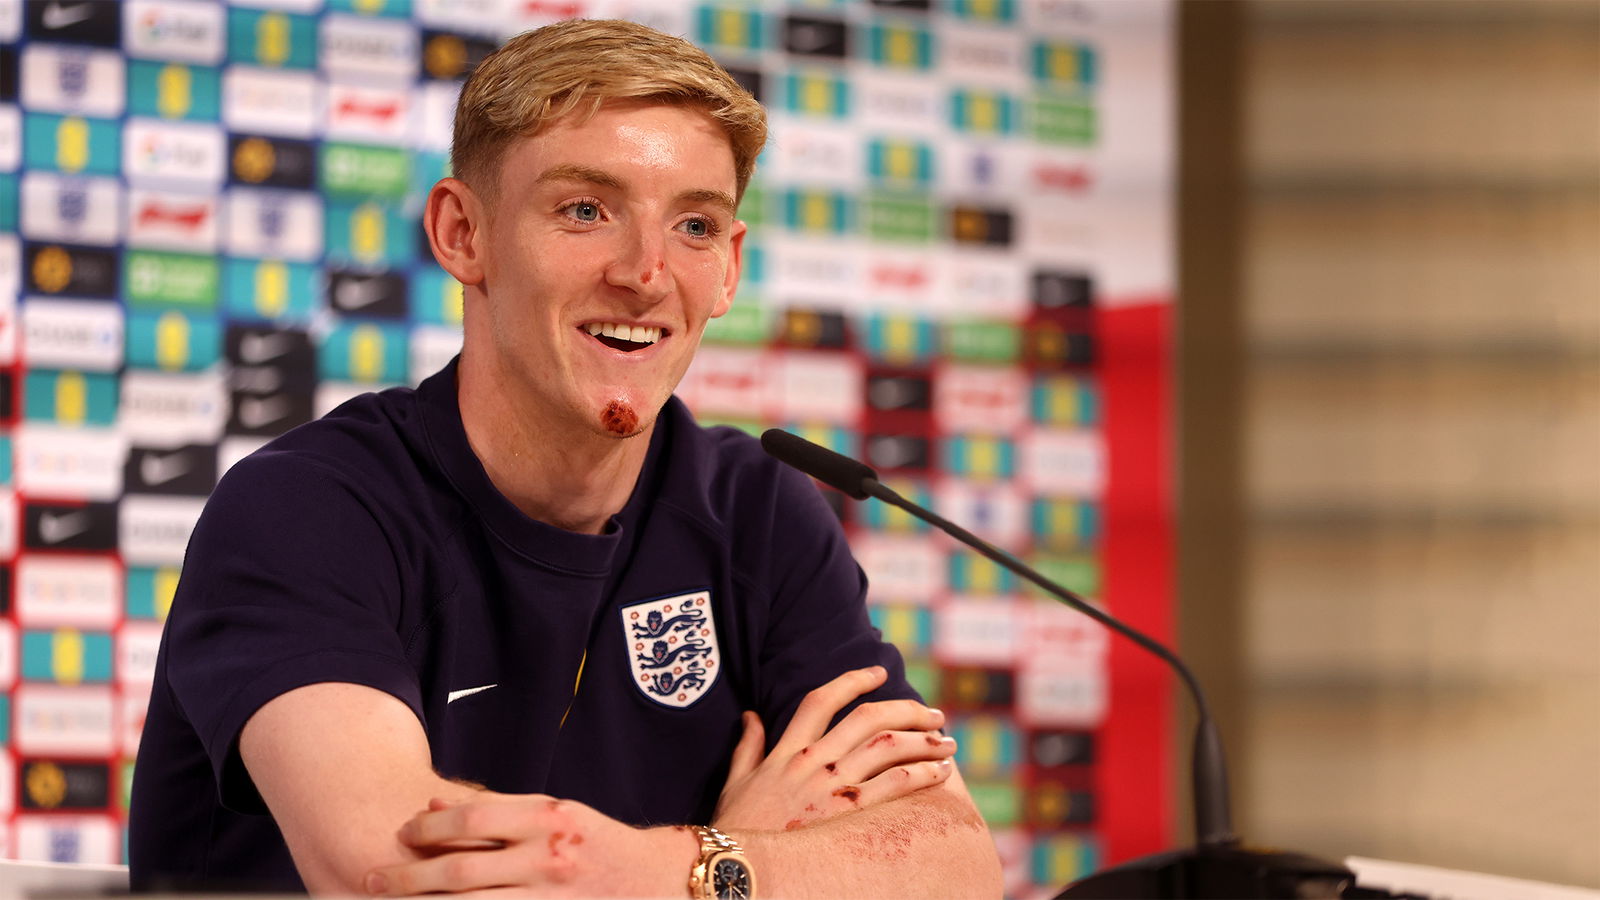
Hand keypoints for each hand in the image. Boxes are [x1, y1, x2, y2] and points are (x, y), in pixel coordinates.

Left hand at [363, 793, 694, 896]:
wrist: (660, 882)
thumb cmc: (601, 844)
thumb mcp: (558, 812)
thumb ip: (502, 809)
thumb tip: (435, 806)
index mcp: (549, 817)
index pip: (472, 820)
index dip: (428, 828)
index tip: (401, 833)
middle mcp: (548, 857)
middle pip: (460, 872)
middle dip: (406, 878)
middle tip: (370, 879)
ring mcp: (550, 897)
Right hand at [713, 665, 955, 832]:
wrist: (736, 863)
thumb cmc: (735, 826)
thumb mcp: (735, 780)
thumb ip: (747, 745)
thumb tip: (751, 715)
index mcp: (786, 750)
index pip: (822, 700)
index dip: (853, 681)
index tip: (880, 673)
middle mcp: (812, 761)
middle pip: (867, 718)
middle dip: (907, 710)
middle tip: (934, 714)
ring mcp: (829, 786)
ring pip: (887, 746)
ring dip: (923, 741)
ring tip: (947, 742)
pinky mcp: (845, 813)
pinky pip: (892, 785)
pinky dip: (921, 773)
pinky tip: (940, 772)